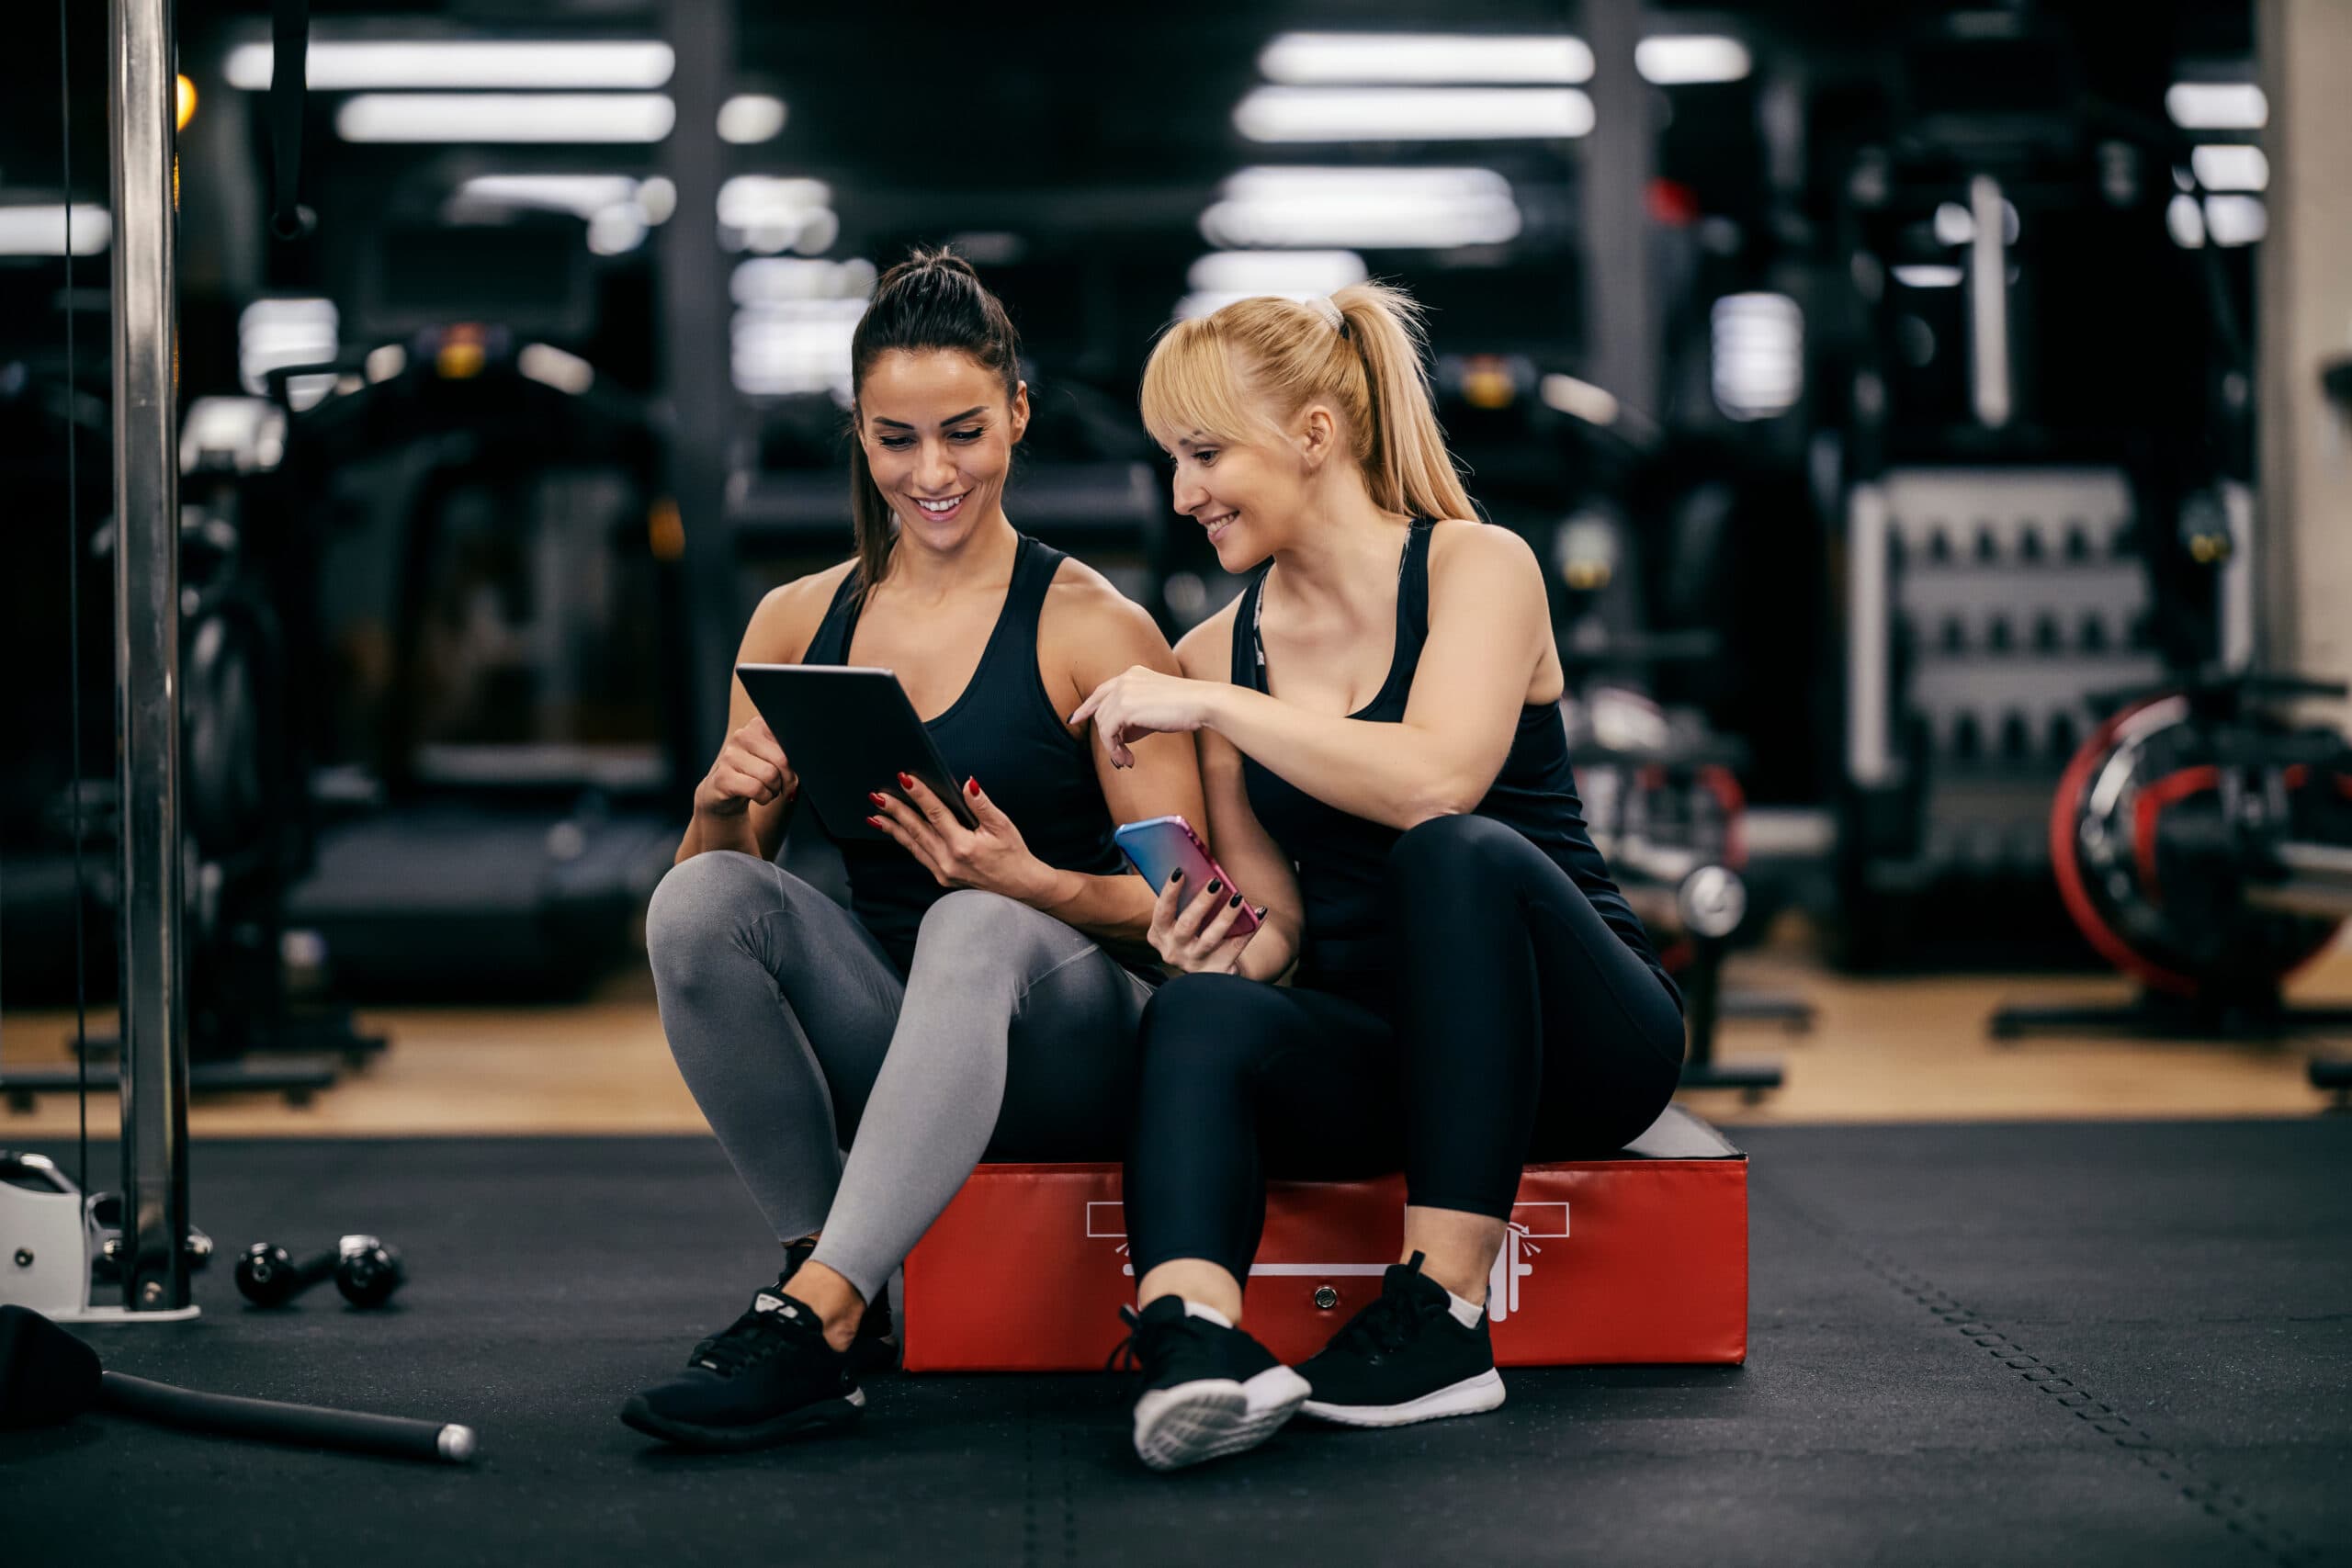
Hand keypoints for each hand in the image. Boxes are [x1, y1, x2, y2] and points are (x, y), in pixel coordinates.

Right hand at [693, 718, 795, 818]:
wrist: (726, 792)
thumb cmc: (758, 773)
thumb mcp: (775, 758)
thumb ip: (790, 753)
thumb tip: (807, 762)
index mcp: (758, 725)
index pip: (790, 739)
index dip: (797, 760)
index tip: (796, 770)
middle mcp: (742, 735)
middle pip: (782, 759)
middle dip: (788, 779)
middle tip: (785, 786)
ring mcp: (730, 756)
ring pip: (770, 775)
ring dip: (775, 789)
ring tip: (769, 789)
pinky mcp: (722, 777)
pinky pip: (756, 789)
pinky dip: (764, 798)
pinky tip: (759, 796)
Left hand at [867, 774, 1051, 900]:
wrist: (1020, 888)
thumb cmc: (1014, 855)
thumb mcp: (1003, 826)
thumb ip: (981, 804)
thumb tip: (967, 783)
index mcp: (963, 846)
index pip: (935, 814)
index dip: (919, 795)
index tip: (904, 779)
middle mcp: (948, 861)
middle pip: (916, 829)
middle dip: (895, 811)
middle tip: (877, 796)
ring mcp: (943, 872)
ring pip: (913, 845)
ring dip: (893, 828)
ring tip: (876, 815)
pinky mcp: (942, 878)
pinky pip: (919, 855)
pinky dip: (906, 842)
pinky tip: (896, 832)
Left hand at [1069, 665, 1214, 768]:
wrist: (1201, 703)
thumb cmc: (1186, 708)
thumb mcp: (1155, 707)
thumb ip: (1135, 716)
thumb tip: (1121, 737)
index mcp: (1133, 674)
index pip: (1101, 691)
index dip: (1087, 706)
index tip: (1075, 719)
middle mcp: (1124, 679)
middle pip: (1101, 710)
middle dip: (1105, 736)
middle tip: (1118, 758)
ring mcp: (1123, 691)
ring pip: (1102, 724)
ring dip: (1113, 747)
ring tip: (1126, 761)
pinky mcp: (1124, 707)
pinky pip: (1108, 733)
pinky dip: (1114, 749)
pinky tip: (1127, 759)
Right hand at [1146, 866, 1260, 974]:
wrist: (1209, 970)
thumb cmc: (1194, 933)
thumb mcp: (1180, 920)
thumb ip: (1184, 900)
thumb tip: (1201, 867)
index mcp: (1159, 934)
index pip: (1161, 911)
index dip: (1169, 891)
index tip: (1180, 871)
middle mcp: (1173, 951)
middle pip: (1187, 925)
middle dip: (1202, 902)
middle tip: (1216, 883)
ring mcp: (1194, 962)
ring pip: (1210, 938)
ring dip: (1225, 916)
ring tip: (1238, 898)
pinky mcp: (1216, 970)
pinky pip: (1236, 947)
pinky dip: (1250, 929)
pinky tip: (1259, 913)